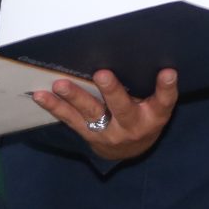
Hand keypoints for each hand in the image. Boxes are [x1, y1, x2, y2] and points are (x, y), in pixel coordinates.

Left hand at [33, 68, 177, 162]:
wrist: (129, 152)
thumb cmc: (144, 117)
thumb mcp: (155, 105)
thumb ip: (153, 87)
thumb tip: (148, 56)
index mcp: (154, 116)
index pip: (164, 101)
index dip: (166, 88)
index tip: (168, 72)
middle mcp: (131, 126)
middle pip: (122, 108)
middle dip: (111, 91)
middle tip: (102, 74)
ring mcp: (108, 132)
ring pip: (91, 114)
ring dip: (74, 97)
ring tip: (60, 85)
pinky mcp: (88, 134)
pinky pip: (70, 120)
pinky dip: (55, 107)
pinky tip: (40, 95)